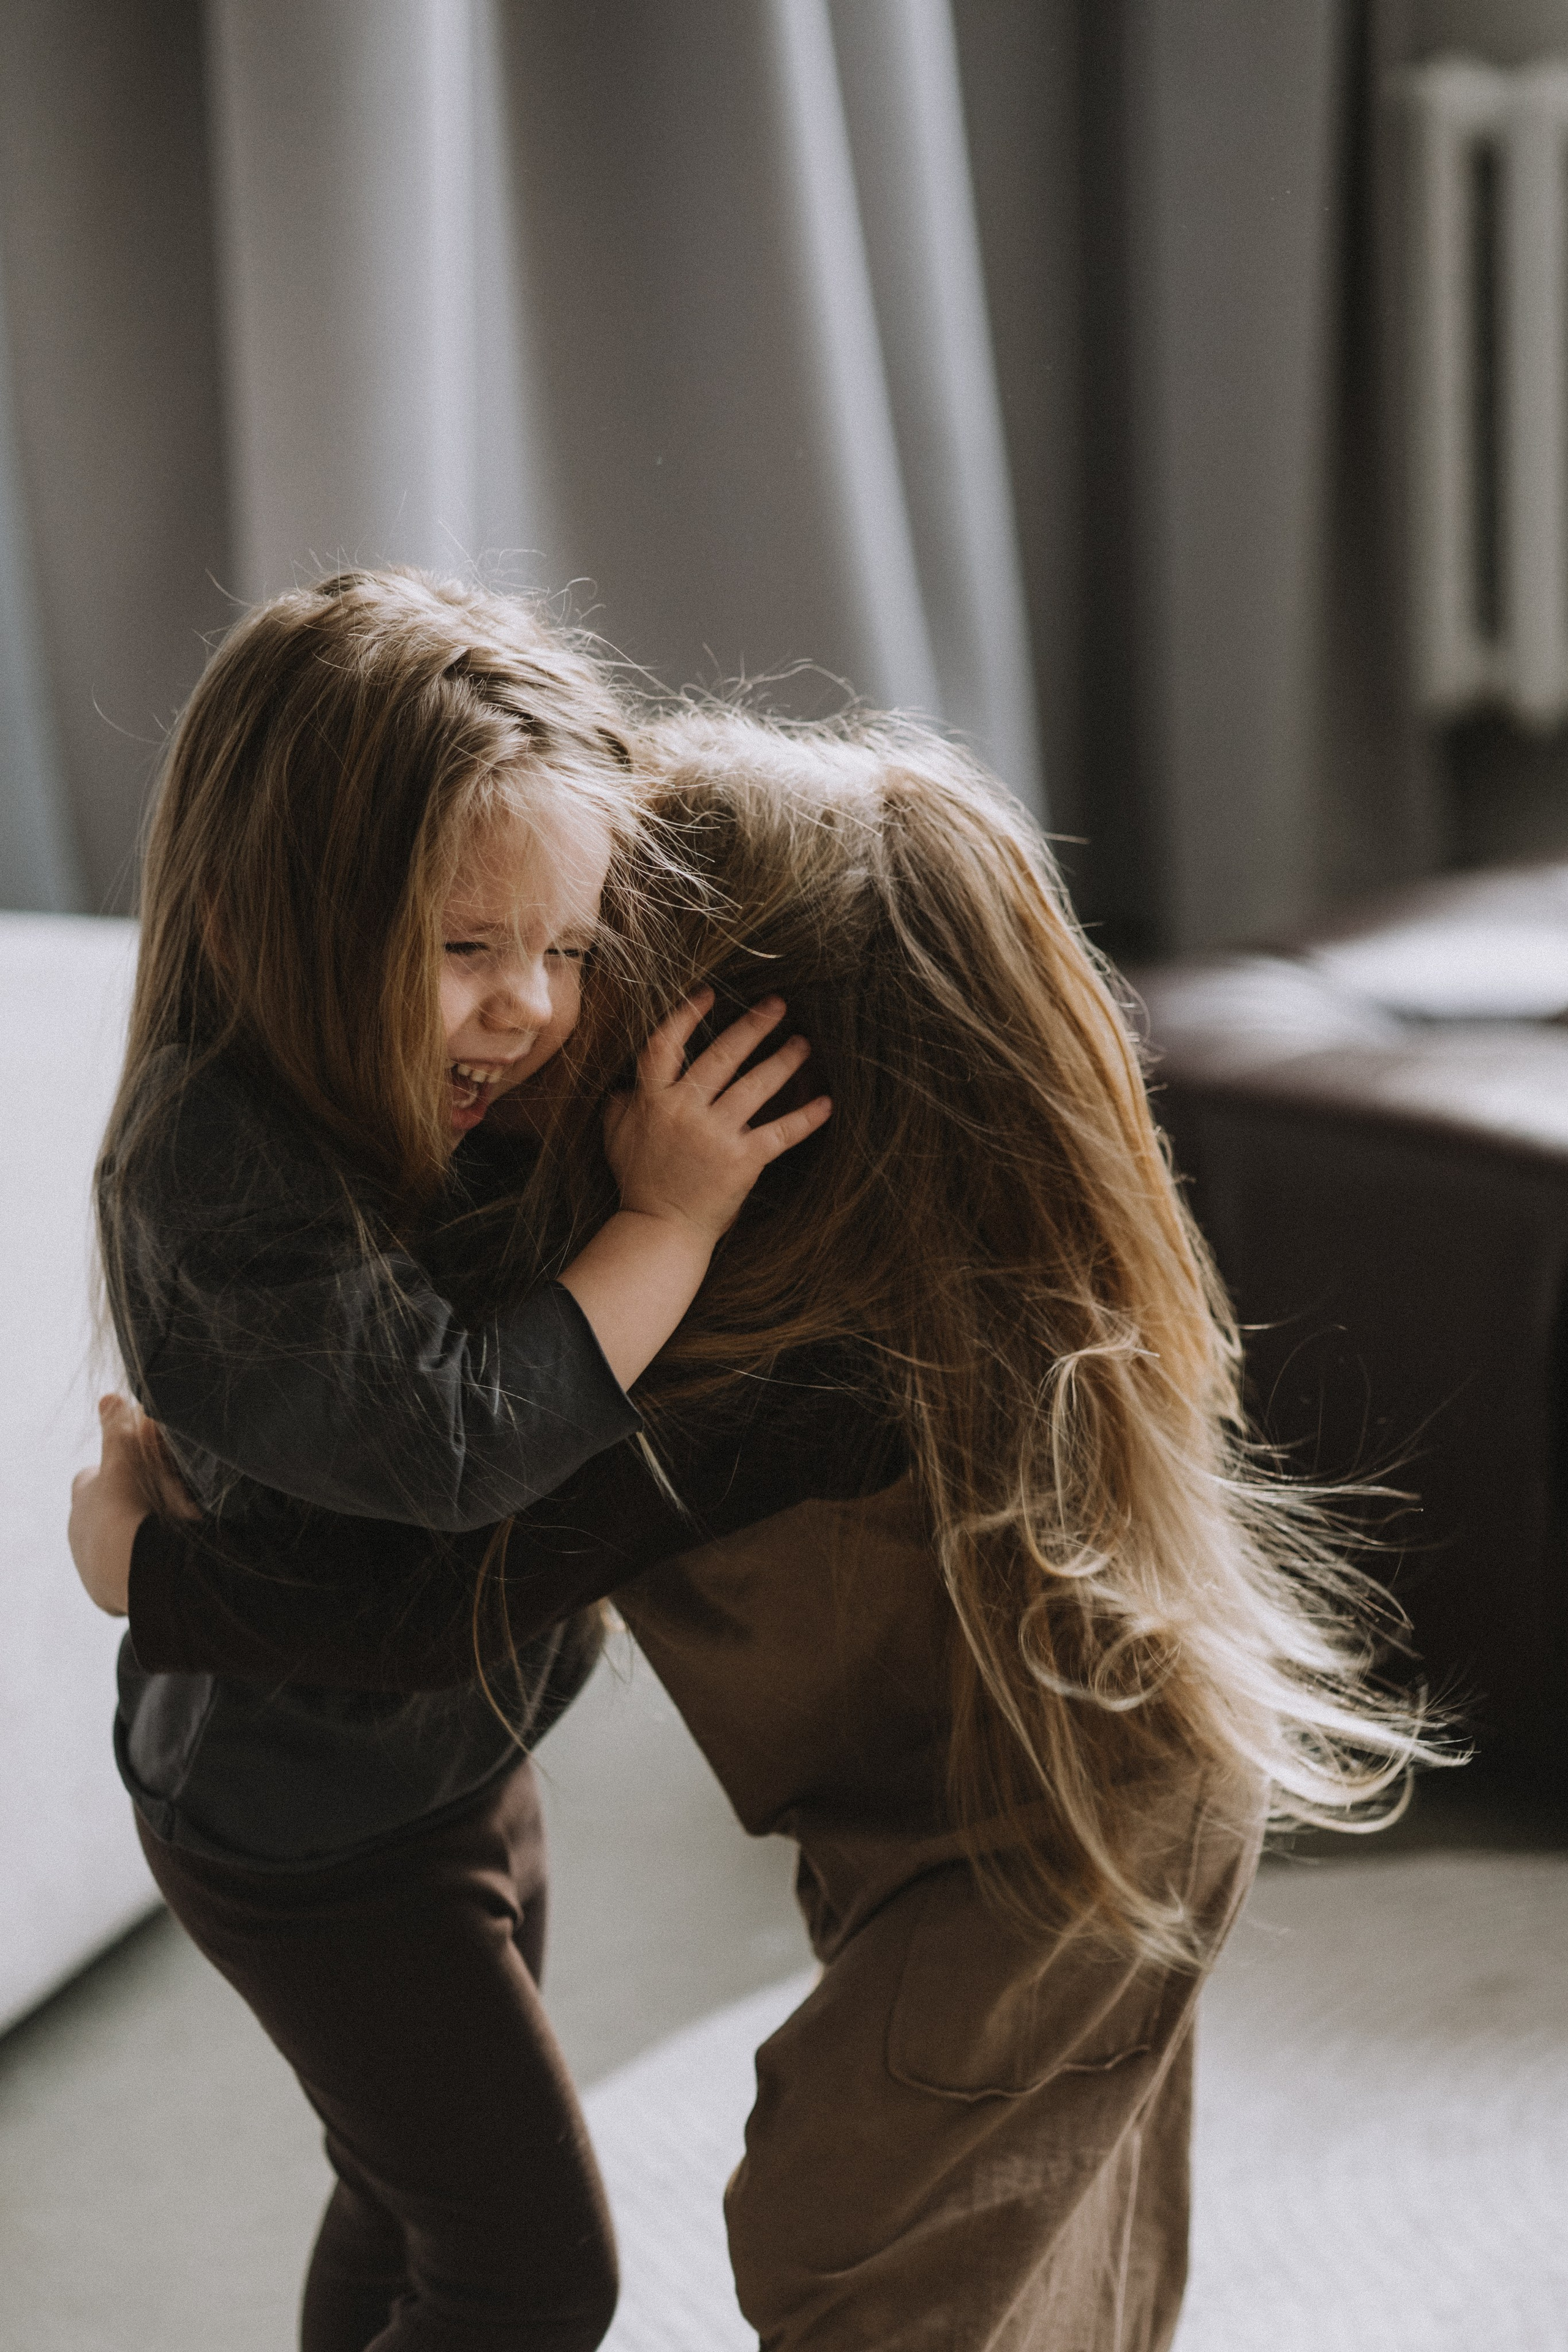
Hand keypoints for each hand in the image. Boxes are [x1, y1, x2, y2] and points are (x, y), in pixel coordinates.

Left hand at [68, 1395, 197, 1617]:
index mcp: (86, 1494)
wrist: (135, 1563)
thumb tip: (108, 1397)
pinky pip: (120, 1580)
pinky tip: (160, 1564)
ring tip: (167, 1537)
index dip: (115, 1473)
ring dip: (132, 1541)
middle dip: (124, 1509)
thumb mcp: (130, 1454)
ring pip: (111, 1547)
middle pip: (100, 1514)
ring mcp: (90, 1564)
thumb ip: (119, 1425)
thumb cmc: (135, 1503)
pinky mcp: (104, 1594)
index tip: (139, 1473)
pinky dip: (137, 1571)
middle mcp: (80, 1530)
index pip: (92, 1478)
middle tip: (160, 1506)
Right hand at [603, 991, 832, 1243]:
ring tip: (804, 1042)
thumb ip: (621, 1105)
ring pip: (756, 1086)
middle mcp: (685, 1111)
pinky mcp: (743, 1160)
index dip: (687, 1016)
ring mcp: (716, 1135)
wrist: (661, 1229)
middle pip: (723, 1056)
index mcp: (653, 1100)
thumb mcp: (616, 1137)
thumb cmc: (639, 1182)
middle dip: (753, 1026)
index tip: (710, 994)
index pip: (667, 1045)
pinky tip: (827, 1103)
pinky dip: (806, 1117)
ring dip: (784, 1060)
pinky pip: (780, 1133)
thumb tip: (625, 1084)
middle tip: (778, 1004)